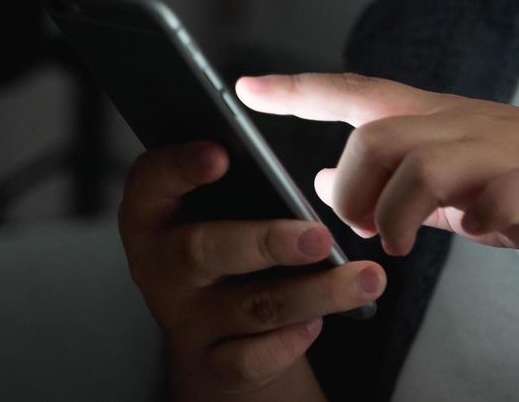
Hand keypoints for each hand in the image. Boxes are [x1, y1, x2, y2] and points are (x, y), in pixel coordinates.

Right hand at [117, 140, 384, 396]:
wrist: (218, 340)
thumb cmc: (229, 250)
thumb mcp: (221, 213)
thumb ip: (244, 184)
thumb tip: (298, 164)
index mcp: (155, 215)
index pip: (152, 181)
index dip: (181, 167)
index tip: (222, 154)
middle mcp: (162, 267)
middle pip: (203, 251)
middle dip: (266, 242)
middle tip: (320, 237)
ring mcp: (185, 319)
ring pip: (252, 305)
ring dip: (316, 292)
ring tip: (367, 278)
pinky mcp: (212, 364)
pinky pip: (251, 358)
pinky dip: (290, 341)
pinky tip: (320, 322)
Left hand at [234, 71, 518, 284]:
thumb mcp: (450, 184)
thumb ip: (388, 180)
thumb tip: (319, 182)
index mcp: (441, 120)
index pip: (358, 92)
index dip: (299, 89)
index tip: (244, 87)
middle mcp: (466, 126)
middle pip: (379, 134)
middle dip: (351, 186)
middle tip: (357, 226)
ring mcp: (504, 154)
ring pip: (425, 163)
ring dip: (396, 212)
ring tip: (397, 244)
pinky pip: (496, 198)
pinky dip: (478, 221)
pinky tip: (481, 231)